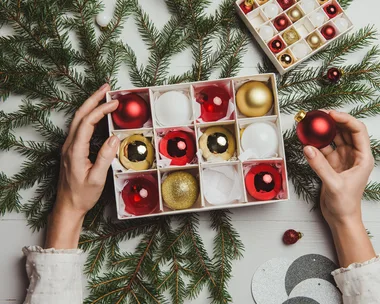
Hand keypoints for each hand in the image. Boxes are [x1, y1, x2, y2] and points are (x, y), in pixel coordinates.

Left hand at [45, 83, 119, 248]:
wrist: (67, 206)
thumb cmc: (82, 195)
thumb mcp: (96, 178)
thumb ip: (105, 157)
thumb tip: (114, 138)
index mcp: (75, 151)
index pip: (87, 123)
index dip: (100, 110)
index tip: (114, 103)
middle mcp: (69, 145)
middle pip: (79, 115)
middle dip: (93, 99)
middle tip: (106, 87)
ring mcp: (69, 147)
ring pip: (78, 119)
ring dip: (90, 105)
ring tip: (103, 96)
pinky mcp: (71, 150)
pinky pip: (80, 127)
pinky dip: (89, 116)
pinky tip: (97, 115)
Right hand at [303, 110, 375, 266]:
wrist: (341, 218)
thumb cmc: (345, 204)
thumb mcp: (334, 184)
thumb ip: (320, 166)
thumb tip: (308, 148)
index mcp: (363, 157)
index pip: (357, 131)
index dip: (345, 119)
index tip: (330, 114)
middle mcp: (353, 155)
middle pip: (345, 131)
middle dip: (332, 121)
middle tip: (318, 114)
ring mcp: (342, 159)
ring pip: (333, 138)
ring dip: (323, 130)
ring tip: (311, 123)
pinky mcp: (331, 164)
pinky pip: (323, 149)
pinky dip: (315, 143)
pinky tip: (306, 139)